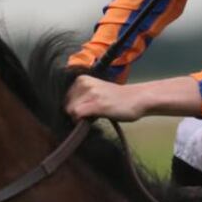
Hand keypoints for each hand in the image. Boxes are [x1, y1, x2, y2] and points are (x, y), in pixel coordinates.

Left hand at [65, 75, 201, 121]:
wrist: (137, 99)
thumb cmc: (117, 98)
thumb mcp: (95, 91)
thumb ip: (82, 96)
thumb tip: (68, 110)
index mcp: (82, 79)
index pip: (64, 98)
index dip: (72, 107)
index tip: (83, 111)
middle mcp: (84, 83)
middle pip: (66, 105)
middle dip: (75, 113)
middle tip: (90, 115)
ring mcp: (90, 93)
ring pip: (70, 110)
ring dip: (79, 118)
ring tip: (95, 116)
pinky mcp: (96, 104)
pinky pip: (77, 115)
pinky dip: (81, 121)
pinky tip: (94, 119)